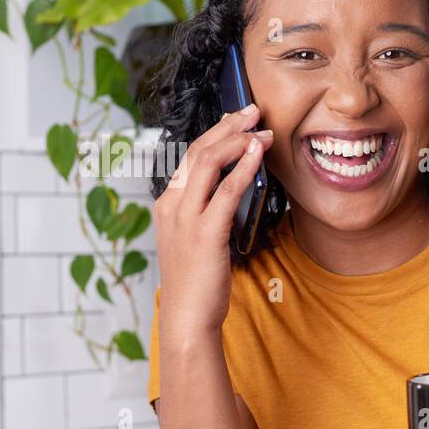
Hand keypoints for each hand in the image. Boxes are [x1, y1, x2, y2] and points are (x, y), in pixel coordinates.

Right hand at [154, 104, 273, 337]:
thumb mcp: (197, 240)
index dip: (216, 134)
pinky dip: (243, 167)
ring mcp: (185, 218)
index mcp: (167, 205)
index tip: (239, 121)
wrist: (187, 317)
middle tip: (253, 111)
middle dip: (227, 126)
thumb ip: (210, 214)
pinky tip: (258, 154)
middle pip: (197, 151)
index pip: (189, 157)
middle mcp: (171, 205)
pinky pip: (226, 191)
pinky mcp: (205, 232)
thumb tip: (235, 192)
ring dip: (237, 140)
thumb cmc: (197, 283)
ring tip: (261, 128)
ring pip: (207, 162)